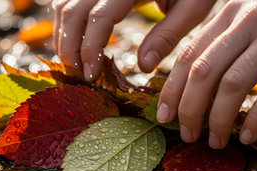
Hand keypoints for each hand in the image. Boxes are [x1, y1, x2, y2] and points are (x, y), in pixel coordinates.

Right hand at [53, 0, 215, 78]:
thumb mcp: (192, 8)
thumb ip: (167, 36)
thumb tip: (144, 66)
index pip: (100, 17)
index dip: (91, 49)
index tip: (91, 76)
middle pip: (72, 10)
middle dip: (69, 46)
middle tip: (79, 75)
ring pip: (64, 3)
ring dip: (65, 34)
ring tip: (77, 63)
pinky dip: (68, 21)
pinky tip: (77, 41)